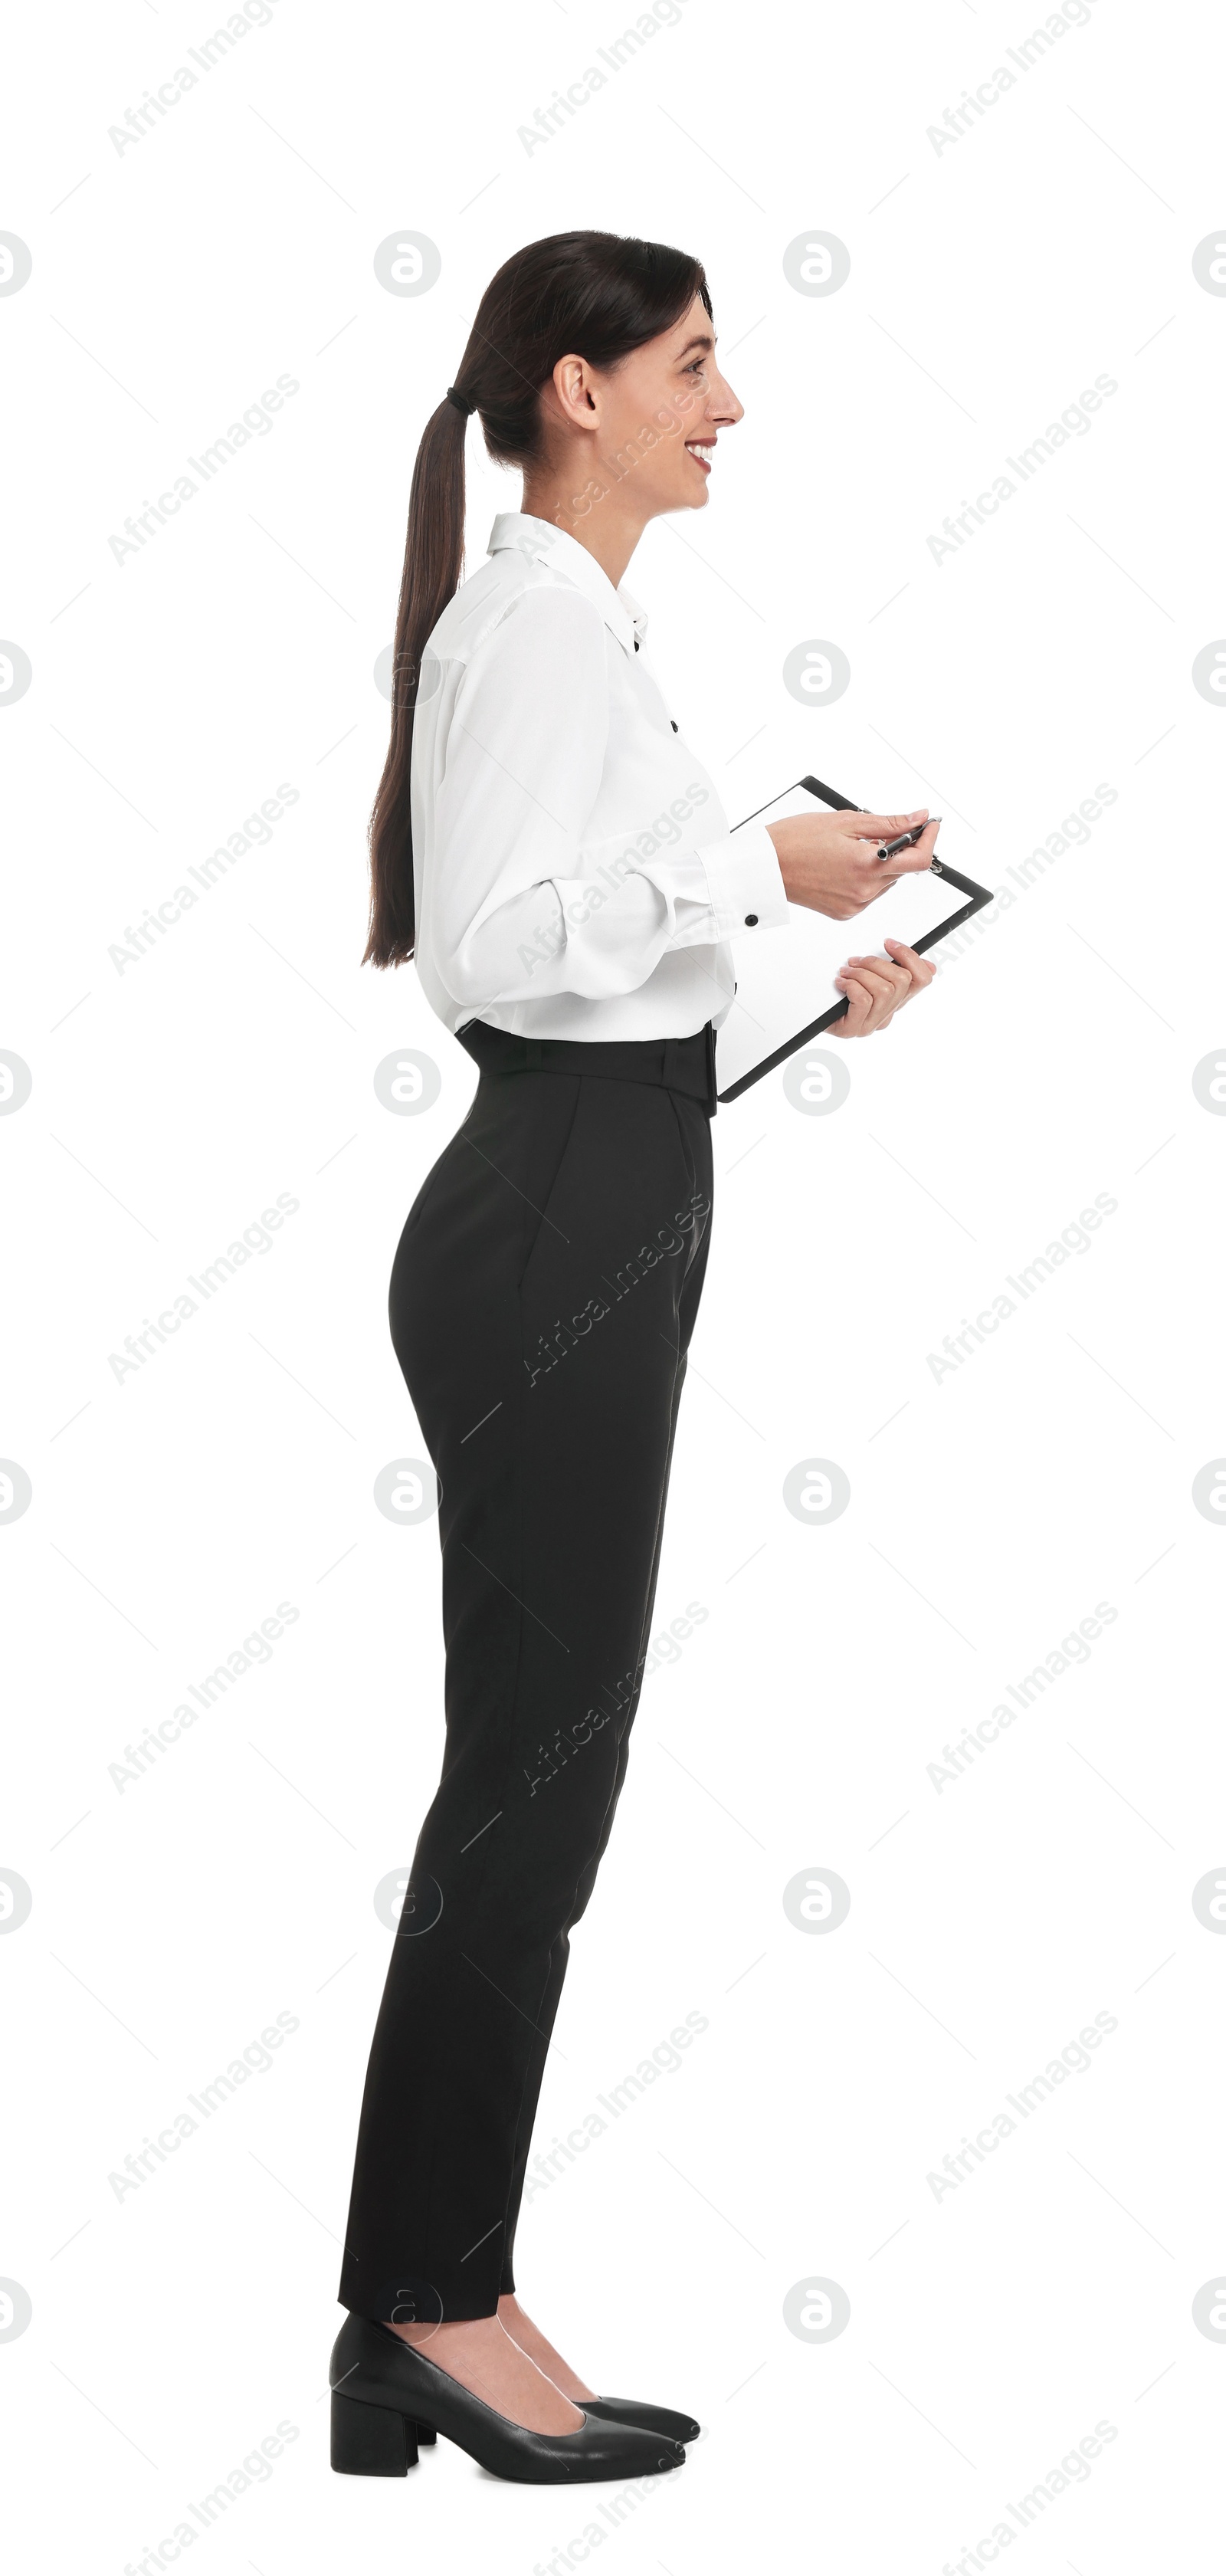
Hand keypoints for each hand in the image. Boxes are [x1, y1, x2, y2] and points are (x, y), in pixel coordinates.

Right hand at [766, 807, 940, 918]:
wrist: (765, 866)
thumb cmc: (795, 840)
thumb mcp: (846, 821)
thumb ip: (888, 823)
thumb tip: (916, 818)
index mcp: (866, 865)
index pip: (919, 860)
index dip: (929, 840)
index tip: (928, 826)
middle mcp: (864, 890)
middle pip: (902, 870)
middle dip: (899, 849)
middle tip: (879, 832)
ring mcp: (855, 905)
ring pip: (886, 882)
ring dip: (881, 864)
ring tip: (853, 849)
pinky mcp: (844, 913)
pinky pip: (869, 894)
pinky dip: (865, 878)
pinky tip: (844, 866)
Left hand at [828, 939, 935, 1037]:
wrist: (809, 1012)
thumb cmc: (836, 992)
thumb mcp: (868, 974)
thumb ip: (890, 969)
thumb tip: (928, 964)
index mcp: (895, 1000)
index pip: (922, 979)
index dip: (910, 957)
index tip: (889, 944)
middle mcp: (887, 1014)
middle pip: (902, 981)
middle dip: (876, 963)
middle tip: (856, 961)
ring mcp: (871, 1024)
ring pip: (883, 990)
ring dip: (861, 974)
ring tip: (845, 972)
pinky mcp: (853, 1029)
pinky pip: (863, 1000)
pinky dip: (850, 985)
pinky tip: (840, 984)